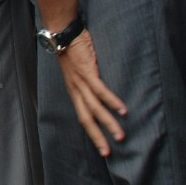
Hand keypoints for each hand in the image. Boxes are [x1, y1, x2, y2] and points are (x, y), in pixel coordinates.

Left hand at [55, 30, 126, 156]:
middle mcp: (75, 90)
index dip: (92, 132)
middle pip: (86, 119)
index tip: (101, 148)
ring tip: (120, 136)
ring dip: (108, 123)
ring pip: (95, 108)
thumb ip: (87, 81)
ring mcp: (81, 82)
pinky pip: (101, 90)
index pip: (82, 117)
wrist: (62, 31)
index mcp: (74, 91)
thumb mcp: (78, 70)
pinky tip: (122, 111)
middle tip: (108, 153)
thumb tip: (100, 90)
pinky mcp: (88, 71)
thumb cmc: (73, 49)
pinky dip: (112, 102)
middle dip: (98, 137)